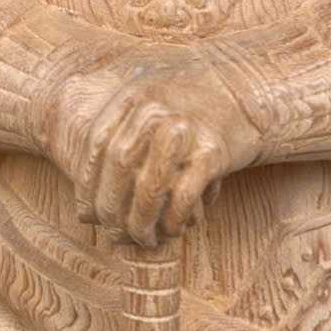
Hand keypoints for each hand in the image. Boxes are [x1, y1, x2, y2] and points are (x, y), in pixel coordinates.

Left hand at [65, 58, 259, 246]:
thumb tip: (83, 208)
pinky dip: (173, 220)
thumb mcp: (149, 101)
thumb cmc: (189, 107)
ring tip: (140, 239)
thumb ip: (116, 137)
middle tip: (112, 233)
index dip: (87, 184)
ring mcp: (186, 129)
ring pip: (149, 187)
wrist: (248, 92)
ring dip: (139, 222)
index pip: (97, 144)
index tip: (87, 213)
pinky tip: (171, 230)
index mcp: (135, 94)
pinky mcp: (213, 152)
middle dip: (110, 208)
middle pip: (119, 167)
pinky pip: (183, 196)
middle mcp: (157, 108)